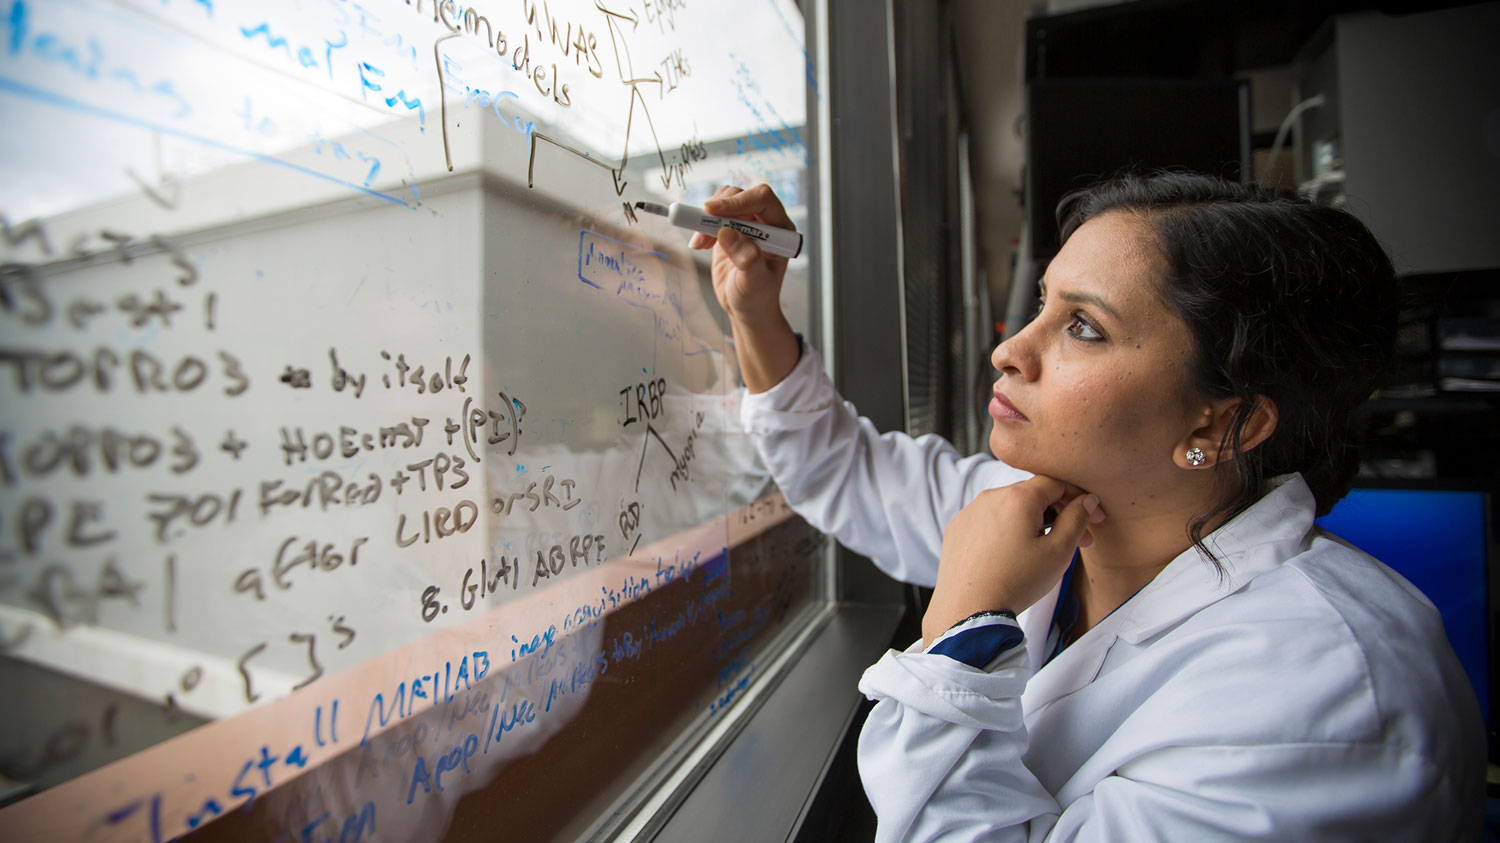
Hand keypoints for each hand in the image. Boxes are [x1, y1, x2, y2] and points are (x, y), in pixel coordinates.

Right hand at [689, 184, 793, 323]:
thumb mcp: (754, 282)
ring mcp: (747, 224)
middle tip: (701, 226)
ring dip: (707, 217)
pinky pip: (713, 214)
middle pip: (742, 195)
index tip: (712, 210)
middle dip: (719, 208)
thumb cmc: (757, 297)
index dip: (738, 201)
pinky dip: (701, 225)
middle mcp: (766, 222)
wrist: (746, 307)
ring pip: (726, 200)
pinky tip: (699, 244)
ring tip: (701, 243)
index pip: (763, 200)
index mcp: (781, 230)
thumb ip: (746, 258)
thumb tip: (727, 233)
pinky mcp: (730, 228)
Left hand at [922, 476, 1105, 645]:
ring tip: (1043, 551)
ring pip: (1009, 508)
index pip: (1056, 482)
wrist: (969, 610)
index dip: (1079, 497)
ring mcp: (970, 512)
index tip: (1092, 517)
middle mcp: (990, 497)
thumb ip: (1077, 519)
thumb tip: (1086, 500)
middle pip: (1033, 495)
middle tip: (1077, 540)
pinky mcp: (957, 530)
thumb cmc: (1016, 582)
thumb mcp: (1059, 551)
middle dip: (1058, 513)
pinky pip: (988, 522)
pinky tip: (1013, 555)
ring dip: (1031, 522)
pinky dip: (1005, 531)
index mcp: (1018, 497)